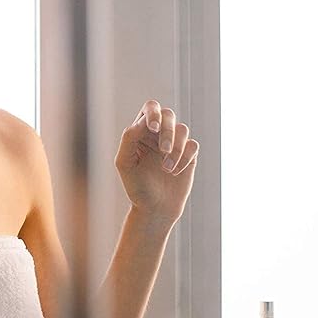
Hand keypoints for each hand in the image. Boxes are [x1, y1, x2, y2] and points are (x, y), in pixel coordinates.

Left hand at [114, 99, 199, 225]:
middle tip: (162, 150)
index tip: (153, 128)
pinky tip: (175, 172)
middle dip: (167, 131)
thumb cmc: (137, 185)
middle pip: (169, 114)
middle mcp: (158, 133)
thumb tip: (140, 122)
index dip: (153, 114)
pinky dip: (184, 157)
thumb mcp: (125, 163)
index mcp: (141, 130)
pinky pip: (193, 145)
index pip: (150, 108)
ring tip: (167, 168)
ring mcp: (175, 143)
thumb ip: (129, 140)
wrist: (155, 209)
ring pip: (182, 129)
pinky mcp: (188, 154)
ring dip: (175, 149)